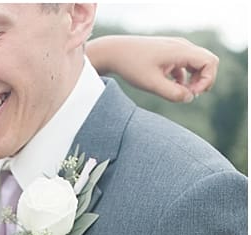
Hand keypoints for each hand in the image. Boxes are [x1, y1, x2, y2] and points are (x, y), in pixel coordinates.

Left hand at [87, 35, 218, 102]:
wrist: (114, 52)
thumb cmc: (131, 66)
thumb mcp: (151, 83)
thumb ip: (172, 93)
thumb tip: (189, 98)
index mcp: (181, 51)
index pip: (210, 62)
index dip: (207, 80)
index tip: (192, 94)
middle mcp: (182, 46)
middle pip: (207, 62)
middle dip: (203, 81)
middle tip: (188, 95)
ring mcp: (176, 48)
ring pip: (196, 64)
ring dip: (193, 80)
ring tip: (180, 93)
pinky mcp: (169, 53)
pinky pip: (185, 65)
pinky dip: (183, 77)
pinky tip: (172, 88)